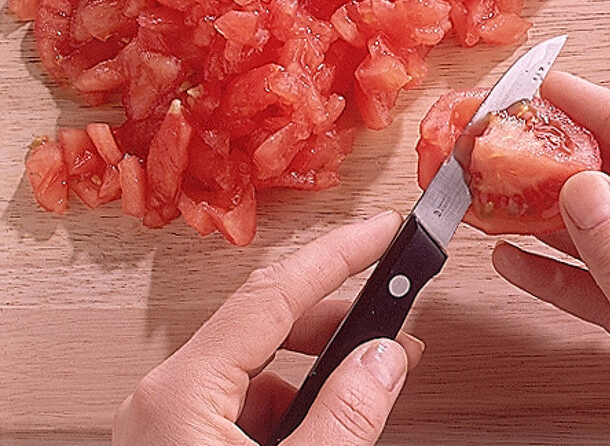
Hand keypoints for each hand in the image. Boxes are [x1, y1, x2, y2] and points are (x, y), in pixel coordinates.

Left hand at [112, 210, 422, 445]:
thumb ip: (343, 417)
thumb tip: (384, 359)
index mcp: (180, 394)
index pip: (274, 293)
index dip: (339, 254)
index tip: (384, 230)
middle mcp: (165, 399)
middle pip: (268, 323)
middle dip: (341, 319)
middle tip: (396, 323)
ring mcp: (168, 426)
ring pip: (261, 365)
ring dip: (321, 368)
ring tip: (371, 385)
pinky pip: (246, 402)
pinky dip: (295, 405)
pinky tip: (328, 426)